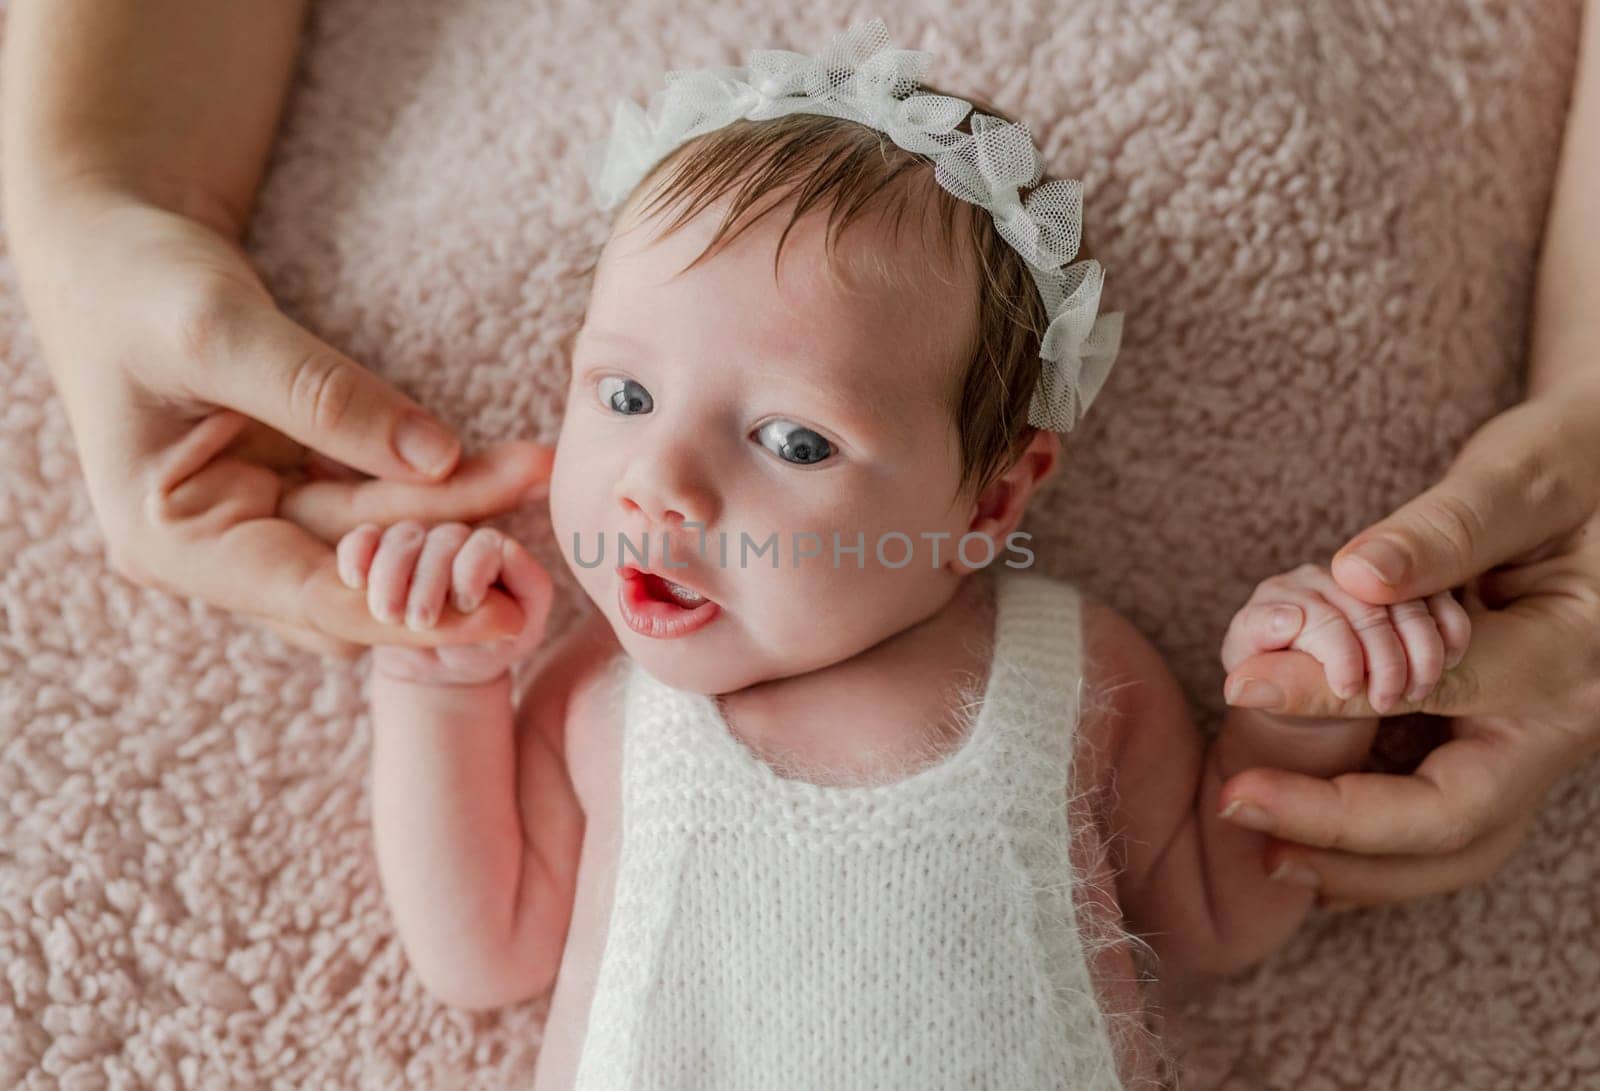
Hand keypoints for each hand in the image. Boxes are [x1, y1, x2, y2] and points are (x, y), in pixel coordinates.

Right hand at [11, 195, 552, 658]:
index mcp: (173, 541)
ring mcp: (262, 518)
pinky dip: (440, 481)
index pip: (311, 599)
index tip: (503, 608)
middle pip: (359, 574)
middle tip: (536, 502)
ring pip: (383, 536)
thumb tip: (436, 456)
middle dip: (449, 549)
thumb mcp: (216, 331)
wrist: (116, 246)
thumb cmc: (138, 283)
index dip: (412, 610)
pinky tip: (505, 462)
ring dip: (460, 508)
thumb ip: (322, 397)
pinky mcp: (299, 485)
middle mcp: (220, 548)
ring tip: (536, 466)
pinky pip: (383, 499)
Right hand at [339, 521, 553, 686]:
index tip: (465, 605)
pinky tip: (355, 581)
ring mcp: (415, 545)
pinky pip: (363, 539)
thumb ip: (529, 590)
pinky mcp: (378, 556)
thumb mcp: (519, 629)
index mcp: (494, 553)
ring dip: (391, 574)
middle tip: (420, 621)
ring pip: (402, 538)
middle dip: (428, 581)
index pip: (485, 543)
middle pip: (441, 540)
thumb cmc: (489, 647)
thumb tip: (509, 553)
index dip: (473, 569)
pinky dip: (356, 553)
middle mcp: (456, 541)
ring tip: (388, 615)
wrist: (443, 670)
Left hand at [1218, 381, 1599, 906]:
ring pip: (1458, 848)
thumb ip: (1449, 526)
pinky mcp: (1509, 753)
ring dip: (1360, 866)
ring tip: (1265, 852)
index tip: (1241, 683)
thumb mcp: (1526, 476)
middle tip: (1236, 805)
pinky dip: (1377, 851)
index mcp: (1575, 652)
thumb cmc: (1577, 465)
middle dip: (1342, 827)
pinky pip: (1448, 829)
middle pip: (1458, 819)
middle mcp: (1565, 722)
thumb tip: (1358, 572)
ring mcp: (1540, 749)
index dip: (1332, 693)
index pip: (1442, 689)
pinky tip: (1303, 844)